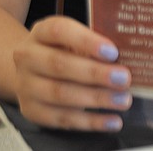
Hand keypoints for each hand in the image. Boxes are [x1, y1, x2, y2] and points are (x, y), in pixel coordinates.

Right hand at [12, 16, 131, 130]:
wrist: (28, 69)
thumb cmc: (60, 49)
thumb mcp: (71, 38)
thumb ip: (92, 43)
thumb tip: (126, 57)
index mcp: (41, 32)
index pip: (60, 31)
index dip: (86, 41)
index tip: (112, 52)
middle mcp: (27, 57)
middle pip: (59, 64)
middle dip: (95, 73)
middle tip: (124, 78)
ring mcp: (26, 85)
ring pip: (60, 94)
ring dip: (95, 98)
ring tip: (123, 99)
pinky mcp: (32, 110)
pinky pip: (62, 119)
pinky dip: (90, 122)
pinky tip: (112, 120)